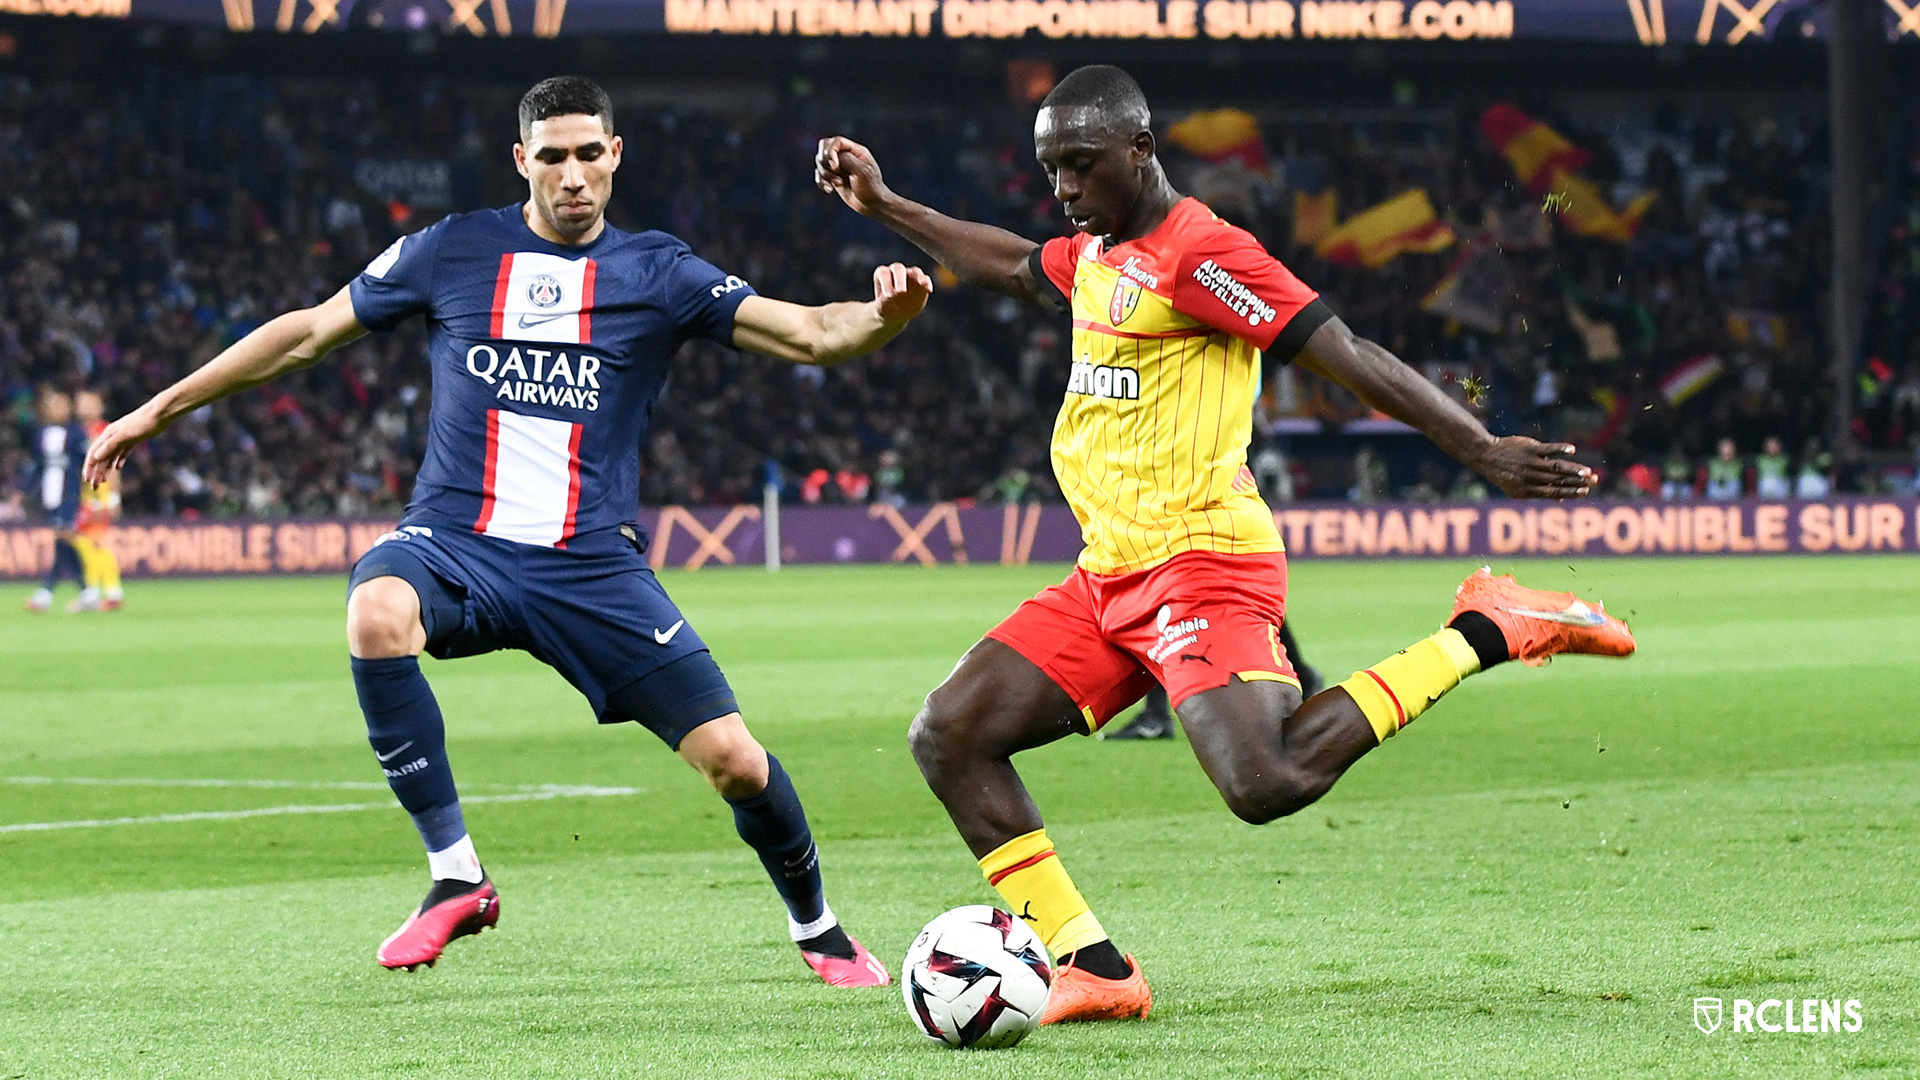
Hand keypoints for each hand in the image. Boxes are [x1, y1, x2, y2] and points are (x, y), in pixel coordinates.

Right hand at [82, 406, 167, 485]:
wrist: (160, 414)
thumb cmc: (144, 423)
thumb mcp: (126, 435)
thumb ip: (111, 445)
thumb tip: (95, 456)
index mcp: (108, 435)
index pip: (94, 454)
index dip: (89, 468)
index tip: (87, 481)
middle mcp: (113, 436)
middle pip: (101, 457)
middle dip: (97, 472)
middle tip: (95, 487)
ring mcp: (123, 437)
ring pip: (111, 456)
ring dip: (106, 469)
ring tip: (104, 481)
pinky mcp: (134, 438)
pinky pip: (123, 451)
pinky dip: (119, 460)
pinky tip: (118, 468)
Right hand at [816, 136, 890, 216]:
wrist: (873, 206)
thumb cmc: (871, 188)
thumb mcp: (862, 171)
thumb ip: (846, 159)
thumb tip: (831, 157)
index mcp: (855, 150)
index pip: (836, 141)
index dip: (831, 151)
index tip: (835, 167)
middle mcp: (846, 156)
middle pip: (824, 148)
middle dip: (824, 161)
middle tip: (835, 172)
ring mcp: (839, 167)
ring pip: (820, 162)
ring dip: (825, 174)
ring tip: (838, 184)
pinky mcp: (833, 178)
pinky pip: (819, 175)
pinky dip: (821, 182)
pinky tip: (829, 190)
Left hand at [872, 262, 932, 324]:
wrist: (897, 314)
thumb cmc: (885, 308)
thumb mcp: (881, 308)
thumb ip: (883, 302)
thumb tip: (889, 298)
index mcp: (883, 275)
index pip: (884, 273)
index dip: (886, 282)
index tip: (888, 296)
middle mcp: (896, 272)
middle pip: (898, 269)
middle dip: (900, 279)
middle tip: (901, 291)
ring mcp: (910, 276)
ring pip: (915, 271)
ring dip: (918, 276)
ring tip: (922, 284)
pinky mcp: (921, 283)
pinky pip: (926, 279)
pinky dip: (927, 283)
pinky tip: (929, 290)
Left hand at [1472, 436, 1594, 498]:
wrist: (1487, 456)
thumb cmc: (1506, 474)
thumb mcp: (1518, 488)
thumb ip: (1539, 491)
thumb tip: (1561, 497)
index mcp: (1527, 490)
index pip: (1554, 492)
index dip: (1571, 492)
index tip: (1586, 491)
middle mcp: (1530, 478)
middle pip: (1558, 480)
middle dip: (1578, 481)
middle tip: (1594, 480)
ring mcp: (1530, 463)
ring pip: (1556, 467)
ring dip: (1573, 469)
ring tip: (1587, 471)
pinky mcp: (1530, 449)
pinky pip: (1548, 449)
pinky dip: (1560, 449)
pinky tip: (1572, 450)